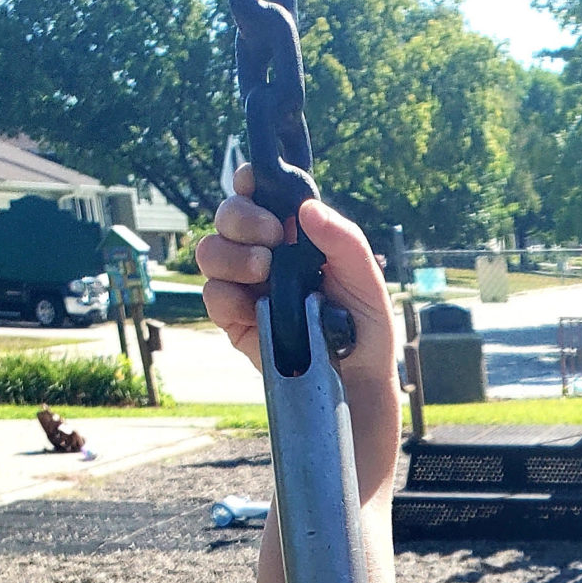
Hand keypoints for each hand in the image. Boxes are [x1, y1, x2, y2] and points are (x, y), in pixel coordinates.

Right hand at [196, 165, 405, 502]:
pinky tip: (253, 306)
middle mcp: (270, 261)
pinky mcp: (237, 326)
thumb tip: (307, 209)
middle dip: (240, 215)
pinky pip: (213, 297)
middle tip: (269, 237)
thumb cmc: (367, 345)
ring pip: (212, 251)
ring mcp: (250, 293)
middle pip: (231, 216)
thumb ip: (346, 246)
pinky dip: (226, 294)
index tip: (254, 180)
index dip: (253, 183)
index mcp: (301, 244)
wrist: (354, 402)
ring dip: (230, 253)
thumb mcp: (369, 292)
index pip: (267, 199)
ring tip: (263, 272)